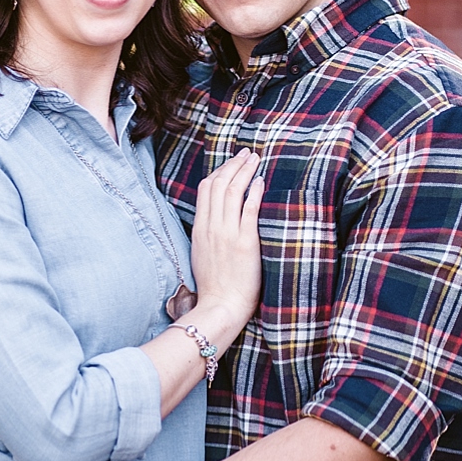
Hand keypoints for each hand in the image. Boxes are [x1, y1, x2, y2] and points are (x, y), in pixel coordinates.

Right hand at [190, 148, 263, 343]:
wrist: (220, 307)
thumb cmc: (214, 287)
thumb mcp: (202, 254)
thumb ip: (207, 234)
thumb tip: (215, 220)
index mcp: (200, 228)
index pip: (206, 189)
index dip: (220, 171)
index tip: (232, 162)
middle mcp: (212, 227)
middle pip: (220, 185)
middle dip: (234, 165)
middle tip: (247, 153)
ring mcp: (227, 233)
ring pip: (233, 192)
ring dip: (245, 172)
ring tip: (255, 160)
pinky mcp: (244, 243)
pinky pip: (248, 210)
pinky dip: (254, 192)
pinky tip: (261, 181)